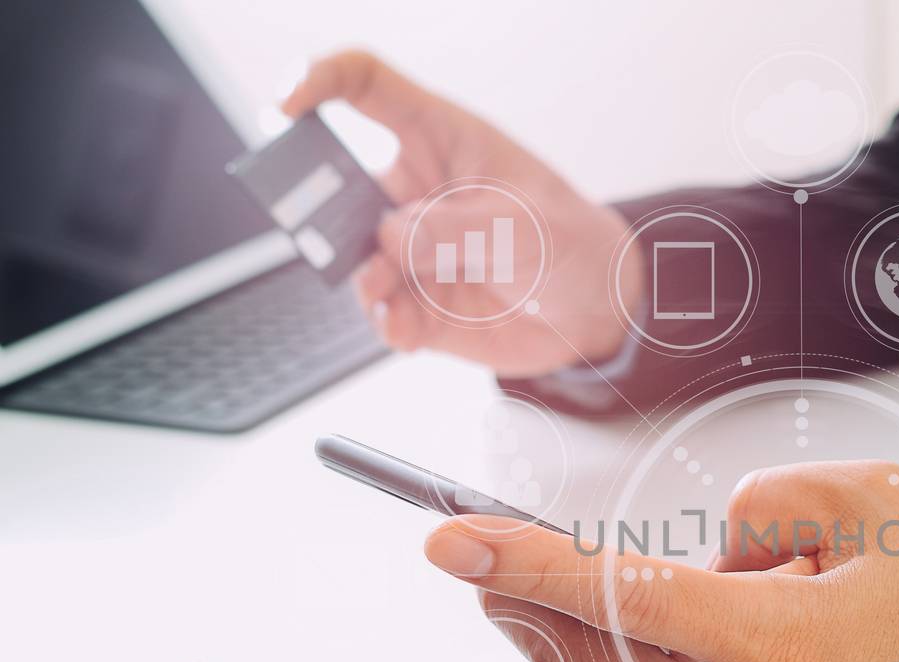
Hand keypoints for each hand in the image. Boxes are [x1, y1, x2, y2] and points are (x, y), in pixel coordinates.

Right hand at [283, 51, 641, 374]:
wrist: (597, 311)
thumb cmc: (571, 243)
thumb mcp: (526, 226)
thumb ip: (458, 230)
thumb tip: (390, 240)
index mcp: (441, 139)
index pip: (366, 86)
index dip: (320, 81)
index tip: (288, 105)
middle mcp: (414, 192)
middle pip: (339, 181)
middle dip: (321, 207)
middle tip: (327, 233)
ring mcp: (410, 249)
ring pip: (355, 256)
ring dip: (362, 276)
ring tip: (386, 296)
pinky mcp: (416, 301)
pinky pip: (381, 310)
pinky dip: (385, 321)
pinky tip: (402, 329)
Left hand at [422, 461, 898, 661]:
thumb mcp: (886, 505)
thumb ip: (776, 500)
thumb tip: (713, 542)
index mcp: (780, 647)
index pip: (618, 597)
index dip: (522, 563)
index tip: (450, 539)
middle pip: (585, 657)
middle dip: (516, 599)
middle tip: (474, 552)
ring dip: (550, 644)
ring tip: (526, 590)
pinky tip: (596, 648)